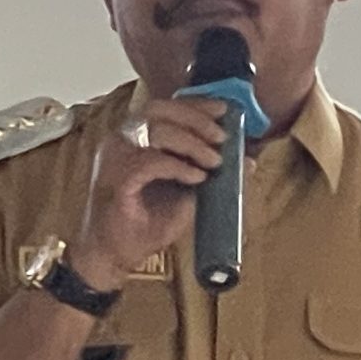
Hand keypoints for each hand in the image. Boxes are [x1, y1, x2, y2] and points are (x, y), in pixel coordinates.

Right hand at [74, 99, 226, 290]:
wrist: (114, 255)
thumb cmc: (144, 223)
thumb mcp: (186, 193)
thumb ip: (209, 172)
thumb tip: (246, 159)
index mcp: (133, 138)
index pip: (165, 107)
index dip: (196, 104)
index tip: (224, 110)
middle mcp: (120, 141)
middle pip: (159, 110)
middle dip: (197, 119)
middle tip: (222, 138)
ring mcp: (114, 157)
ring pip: (157, 130)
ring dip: (192, 143)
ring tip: (214, 162)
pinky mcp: (116, 179)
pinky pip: (151, 161)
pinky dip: (178, 165)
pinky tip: (196, 177)